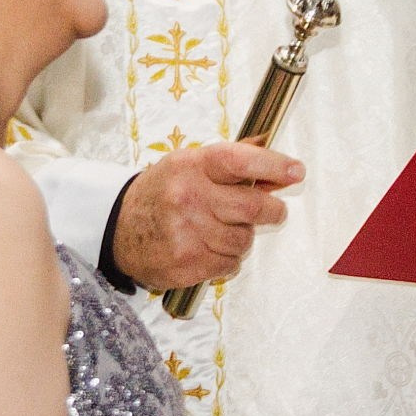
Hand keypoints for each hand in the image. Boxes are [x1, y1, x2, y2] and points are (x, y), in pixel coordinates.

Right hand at [113, 142, 301, 291]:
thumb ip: (232, 161)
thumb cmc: (162, 193)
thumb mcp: (189, 165)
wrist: (118, 229)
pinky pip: (230, 264)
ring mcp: (187, 233)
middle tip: (274, 210)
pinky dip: (228, 259)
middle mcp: (189, 198)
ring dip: (242, 237)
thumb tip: (272, 152)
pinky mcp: (187, 264)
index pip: (240, 162)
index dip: (273, 165)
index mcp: (192, 167)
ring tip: (221, 229)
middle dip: (273, 210)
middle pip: (253, 207)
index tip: (297, 171)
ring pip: (244, 239)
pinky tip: (210, 248)